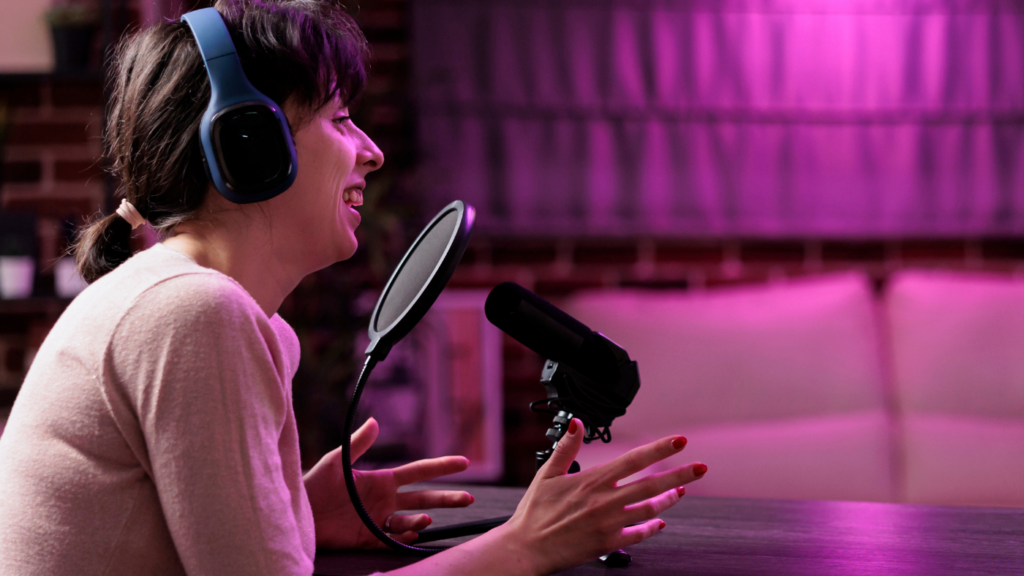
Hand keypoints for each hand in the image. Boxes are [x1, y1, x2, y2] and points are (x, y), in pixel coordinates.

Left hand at [303, 417, 474, 548]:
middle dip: (448, 498)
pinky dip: (405, 538)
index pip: (419, 472)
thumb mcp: (336, 461)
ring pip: (411, 522)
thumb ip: (358, 444)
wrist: (298, 513)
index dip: (441, 467)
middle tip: (469, 498)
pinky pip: (392, 540)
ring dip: (421, 521)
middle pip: (424, 499)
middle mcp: (385, 501)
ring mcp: (378, 521)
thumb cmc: (314, 484)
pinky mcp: (367, 539)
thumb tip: (376, 421)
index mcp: (382, 480)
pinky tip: (411, 533)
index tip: (464, 462)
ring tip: (426, 520)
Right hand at [500, 419, 705, 573]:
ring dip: (669, 499)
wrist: (527, 548)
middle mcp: (606, 501)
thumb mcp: (547, 473)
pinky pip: (639, 534)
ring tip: (681, 491)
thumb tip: (575, 422)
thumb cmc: (534, 512)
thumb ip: (566, 447)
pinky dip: (653, 527)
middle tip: (700, 468)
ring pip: (650, 509)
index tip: (680, 441)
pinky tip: (661, 521)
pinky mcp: (609, 543)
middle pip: (652, 484)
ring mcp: (610, 523)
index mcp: (593, 480)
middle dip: (680, 474)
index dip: (660, 448)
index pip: (634, 459)